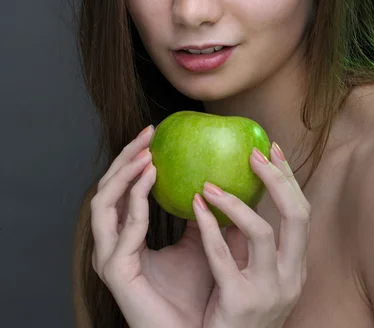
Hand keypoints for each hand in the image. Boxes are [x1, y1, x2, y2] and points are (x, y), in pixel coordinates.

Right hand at [90, 125, 214, 327]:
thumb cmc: (198, 295)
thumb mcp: (202, 244)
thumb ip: (201, 216)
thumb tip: (215, 180)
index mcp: (127, 237)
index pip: (121, 188)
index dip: (132, 159)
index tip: (154, 134)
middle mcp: (112, 244)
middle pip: (107, 188)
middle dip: (125, 156)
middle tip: (148, 132)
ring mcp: (109, 257)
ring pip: (102, 202)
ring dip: (123, 173)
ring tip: (146, 152)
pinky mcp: (115, 272)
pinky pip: (122, 228)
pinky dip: (135, 199)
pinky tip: (150, 179)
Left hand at [193, 144, 310, 327]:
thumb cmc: (234, 312)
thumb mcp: (251, 274)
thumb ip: (244, 240)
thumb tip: (226, 190)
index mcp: (295, 267)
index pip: (301, 213)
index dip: (288, 179)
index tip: (270, 150)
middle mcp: (291, 278)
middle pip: (297, 216)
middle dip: (278, 180)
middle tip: (254, 154)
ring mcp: (269, 292)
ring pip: (263, 233)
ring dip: (236, 202)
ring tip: (210, 183)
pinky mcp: (240, 303)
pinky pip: (222, 257)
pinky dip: (208, 226)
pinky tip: (195, 205)